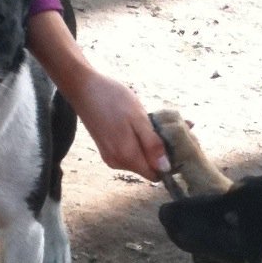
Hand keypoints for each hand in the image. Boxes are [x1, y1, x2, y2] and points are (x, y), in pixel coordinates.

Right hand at [26, 10, 168, 180]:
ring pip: (140, 160)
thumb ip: (152, 144)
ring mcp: (111, 157)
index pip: (156, 174)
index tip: (177, 144)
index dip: (169, 162)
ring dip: (151, 146)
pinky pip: (130, 153)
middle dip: (161, 152)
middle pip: (148, 168)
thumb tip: (166, 168)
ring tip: (154, 123)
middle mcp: (118, 162)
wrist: (83, 88)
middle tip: (170, 129)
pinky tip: (141, 126)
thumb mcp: (138, 118)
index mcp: (127, 156)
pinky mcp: (107, 150)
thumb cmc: (112, 99)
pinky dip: (140, 142)